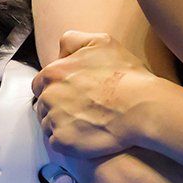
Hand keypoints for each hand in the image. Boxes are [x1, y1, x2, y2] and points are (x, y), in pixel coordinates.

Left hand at [32, 30, 158, 158]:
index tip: (72, 91)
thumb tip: (61, 51)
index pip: (41, 82)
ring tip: (87, 122)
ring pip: (48, 124)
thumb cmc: (126, 76)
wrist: (142, 107)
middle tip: (82, 107)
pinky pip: (56, 142)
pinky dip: (68, 140)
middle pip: (44, 103)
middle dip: (57, 105)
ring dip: (62, 123)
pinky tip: (86, 134)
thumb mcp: (102, 42)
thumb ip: (74, 40)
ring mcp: (54, 120)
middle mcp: (49, 96)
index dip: (56, 86)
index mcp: (54, 72)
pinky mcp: (63, 141)